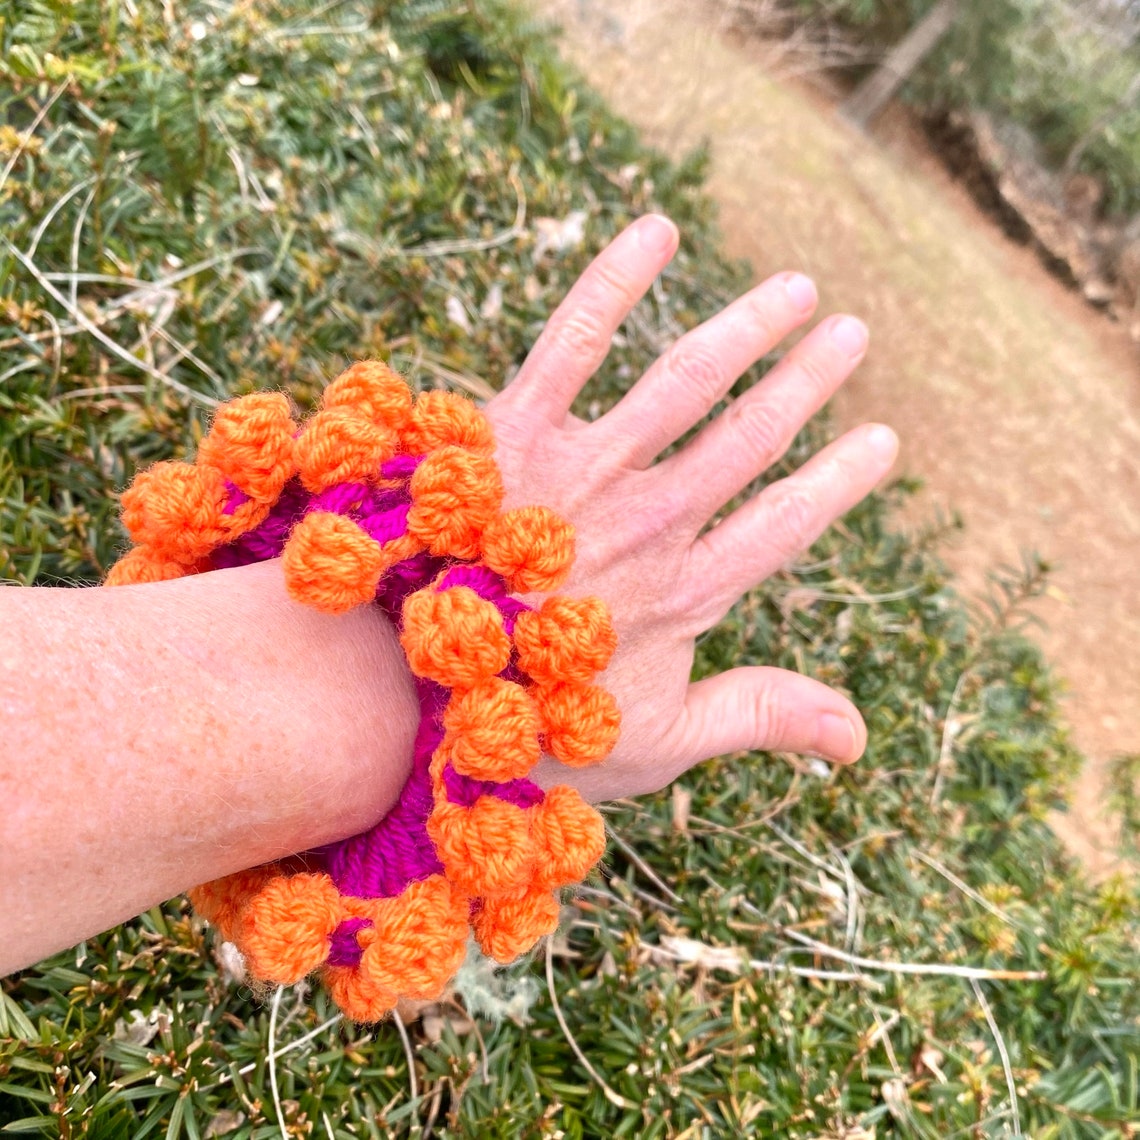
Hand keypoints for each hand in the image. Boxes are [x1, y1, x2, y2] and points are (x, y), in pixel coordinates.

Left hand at [486, 215, 897, 801]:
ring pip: (683, 383)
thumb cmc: (526, 724)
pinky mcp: (512, 430)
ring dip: (747, 329)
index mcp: (681, 593)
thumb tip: (861, 739)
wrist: (394, 691)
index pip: (784, 523)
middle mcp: (643, 523)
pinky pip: (571, 341)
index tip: (882, 438)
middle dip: (806, 382)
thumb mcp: (654, 743)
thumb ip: (756, 718)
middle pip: (746, 438)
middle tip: (853, 332)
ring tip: (796, 289)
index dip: (838, 480)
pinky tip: (657, 229)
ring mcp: (579, 471)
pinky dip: (613, 282)